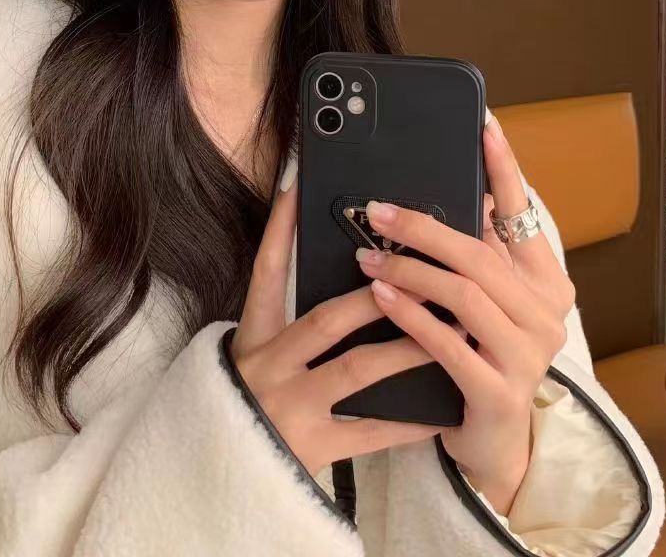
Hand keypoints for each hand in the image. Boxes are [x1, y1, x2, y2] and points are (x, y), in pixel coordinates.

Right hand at [230, 162, 447, 477]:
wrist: (215, 478)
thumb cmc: (245, 400)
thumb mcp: (251, 352)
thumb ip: (283, 315)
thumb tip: (324, 259)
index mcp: (252, 337)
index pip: (266, 271)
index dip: (281, 228)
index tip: (301, 188)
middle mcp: (269, 367)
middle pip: (326, 320)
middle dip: (375, 295)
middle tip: (419, 272)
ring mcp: (290, 409)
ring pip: (357, 369)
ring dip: (407, 346)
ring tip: (450, 328)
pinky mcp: (312, 449)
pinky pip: (371, 432)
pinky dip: (408, 419)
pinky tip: (442, 408)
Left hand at [351, 112, 576, 514]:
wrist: (495, 444)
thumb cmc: (483, 358)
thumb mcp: (487, 304)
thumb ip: (478, 256)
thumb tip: (452, 196)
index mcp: (545, 283)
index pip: (523, 214)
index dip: (503, 168)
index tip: (483, 125)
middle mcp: (546, 315)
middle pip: (478, 253)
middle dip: (423, 226)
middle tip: (377, 210)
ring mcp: (526, 356)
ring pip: (462, 293)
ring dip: (408, 268)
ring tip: (367, 254)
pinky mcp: (497, 393)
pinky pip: (446, 343)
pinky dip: (408, 313)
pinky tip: (379, 293)